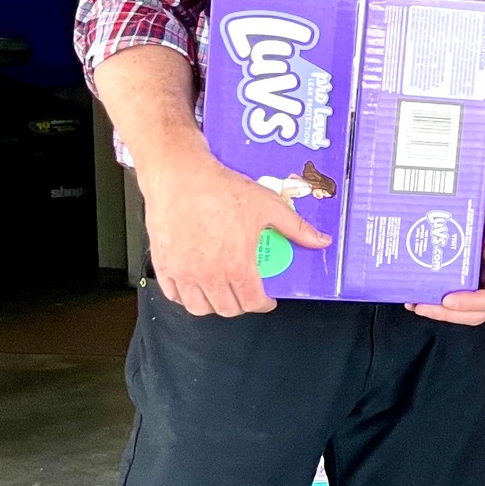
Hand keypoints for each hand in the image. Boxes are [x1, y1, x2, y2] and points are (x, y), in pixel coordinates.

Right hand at [141, 154, 330, 317]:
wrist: (180, 176)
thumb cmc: (222, 189)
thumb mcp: (268, 206)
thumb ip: (296, 228)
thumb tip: (321, 241)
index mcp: (236, 266)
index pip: (252, 303)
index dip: (264, 304)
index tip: (267, 298)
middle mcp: (208, 275)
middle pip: (226, 309)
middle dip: (242, 304)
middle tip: (247, 291)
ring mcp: (182, 272)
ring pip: (198, 307)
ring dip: (213, 304)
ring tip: (222, 290)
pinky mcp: (163, 264)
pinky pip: (173, 294)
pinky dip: (186, 296)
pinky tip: (195, 284)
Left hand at [411, 185, 484, 325]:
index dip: (472, 303)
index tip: (450, 299)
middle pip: (475, 313)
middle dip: (448, 314)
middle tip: (424, 306)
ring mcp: (478, 283)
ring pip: (462, 310)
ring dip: (438, 311)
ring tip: (416, 303)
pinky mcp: (466, 280)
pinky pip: (453, 298)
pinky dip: (435, 301)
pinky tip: (418, 294)